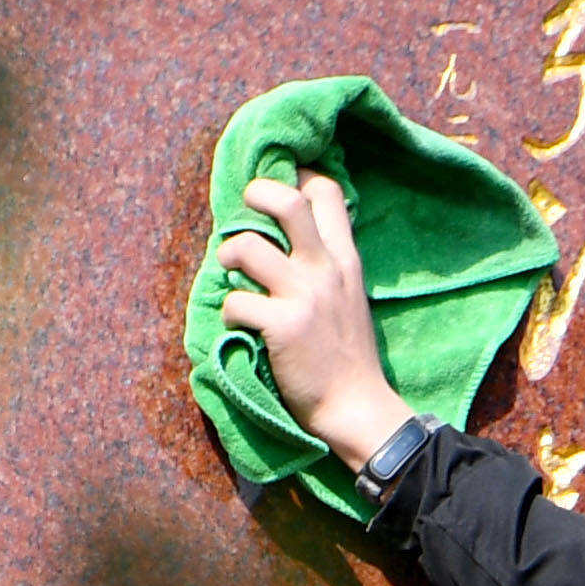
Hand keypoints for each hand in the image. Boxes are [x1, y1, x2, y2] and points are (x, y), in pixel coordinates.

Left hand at [215, 170, 417, 471]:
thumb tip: (284, 240)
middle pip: (287, 200)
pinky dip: (229, 313)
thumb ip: (325, 265)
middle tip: (245, 212)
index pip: (326, 191)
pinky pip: (235, 301)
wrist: (356, 406)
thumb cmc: (346, 355)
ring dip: (228, 257)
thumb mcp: (349, 296)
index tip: (276, 196)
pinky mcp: (282, 327)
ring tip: (233, 274)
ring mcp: (303, 296)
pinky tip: (241, 326)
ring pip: (247, 246)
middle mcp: (325, 268)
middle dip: (256, 195)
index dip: (295, 178)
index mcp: (344, 258)